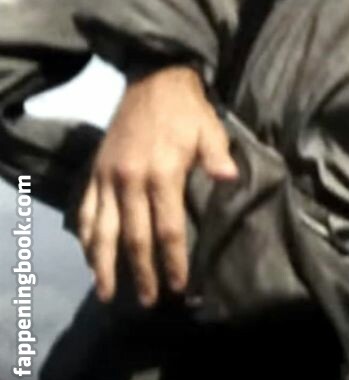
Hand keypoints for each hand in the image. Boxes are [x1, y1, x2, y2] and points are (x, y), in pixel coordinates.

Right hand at [77, 64, 237, 306]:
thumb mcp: (210, 129)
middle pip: (133, 238)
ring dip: (103, 265)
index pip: (168, 229)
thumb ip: (217, 157)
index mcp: (162, 174)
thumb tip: (231, 180)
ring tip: (107, 292)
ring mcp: (108, 178)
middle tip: (147, 300)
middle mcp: (130, 181)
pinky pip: (85, 212)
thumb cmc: (189, 109)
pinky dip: (86, 237)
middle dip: (140, 272)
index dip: (172, 260)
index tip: (177, 285)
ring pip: (101, 231)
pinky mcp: (96, 172)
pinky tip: (90, 256)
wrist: (154, 79)